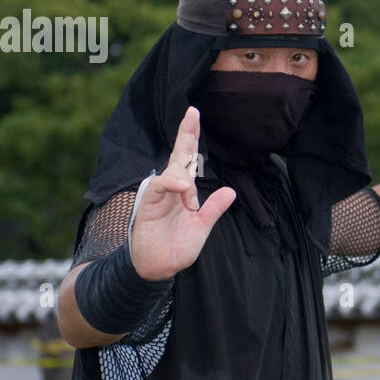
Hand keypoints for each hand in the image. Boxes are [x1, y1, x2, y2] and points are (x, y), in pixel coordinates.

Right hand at [129, 106, 235, 279]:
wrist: (160, 267)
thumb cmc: (178, 246)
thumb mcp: (202, 226)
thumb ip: (214, 208)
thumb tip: (231, 192)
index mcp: (184, 191)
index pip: (189, 160)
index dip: (192, 138)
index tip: (195, 115)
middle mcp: (171, 188)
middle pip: (179, 155)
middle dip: (186, 134)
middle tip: (192, 112)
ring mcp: (159, 194)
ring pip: (172, 170)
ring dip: (185, 176)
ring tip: (191, 202)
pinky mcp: (149, 203)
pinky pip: (160, 185)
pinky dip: (172, 184)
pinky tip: (181, 188)